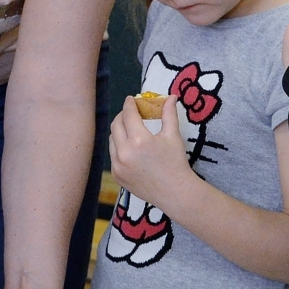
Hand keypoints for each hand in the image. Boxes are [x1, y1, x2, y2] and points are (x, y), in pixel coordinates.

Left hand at [110, 95, 192, 212]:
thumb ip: (169, 114)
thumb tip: (171, 96)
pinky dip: (118, 147)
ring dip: (119, 130)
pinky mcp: (116, 175)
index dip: (129, 104)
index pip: (128, 115)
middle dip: (123, 115)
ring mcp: (118, 165)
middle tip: (131, 112)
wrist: (175, 193)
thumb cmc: (176, 163)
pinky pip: (113, 155)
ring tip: (130, 128)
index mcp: (139, 140)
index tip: (131, 99)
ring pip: (112, 139)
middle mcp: (124, 152)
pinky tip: (129, 146)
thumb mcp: (173, 136)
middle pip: (116, 124)